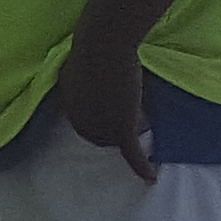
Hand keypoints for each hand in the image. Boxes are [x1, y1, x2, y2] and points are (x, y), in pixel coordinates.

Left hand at [53, 36, 156, 181]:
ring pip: (119, 139)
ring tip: (143, 115)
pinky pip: (132, 152)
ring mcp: (100, 126)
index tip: (115, 109)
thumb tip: (99, 80)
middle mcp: (80, 121)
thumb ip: (86, 80)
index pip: (86, 123)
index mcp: (69, 104)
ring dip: (132, 131)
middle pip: (102, 135)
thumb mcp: (82, 64)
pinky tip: (151, 177)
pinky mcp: (121, 127)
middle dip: (117, 125)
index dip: (102, 119)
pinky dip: (141, 165)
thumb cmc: (94, 44)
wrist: (104, 43)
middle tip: (134, 109)